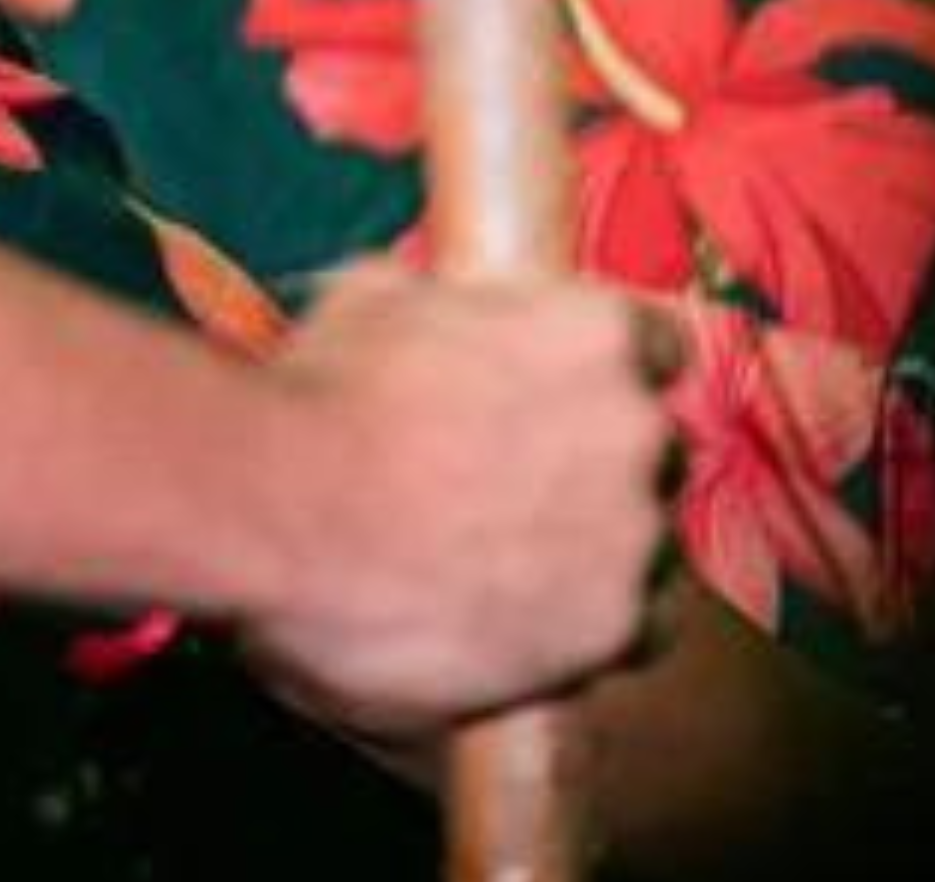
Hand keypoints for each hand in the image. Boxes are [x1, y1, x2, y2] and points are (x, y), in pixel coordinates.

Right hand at [233, 262, 679, 735]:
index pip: (659, 348)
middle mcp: (637, 434)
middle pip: (653, 457)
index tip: (563, 398)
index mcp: (594, 335)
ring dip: (595, 557)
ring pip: (650, 553)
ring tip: (504, 572)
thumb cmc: (313, 396)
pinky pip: (624, 633)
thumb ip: (444, 311)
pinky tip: (508, 627)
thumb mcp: (372, 300)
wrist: (275, 509)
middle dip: (596, 473)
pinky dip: (577, 633)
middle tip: (511, 491)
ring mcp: (632, 538)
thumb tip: (434, 312)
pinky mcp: (607, 631)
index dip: (607, 378)